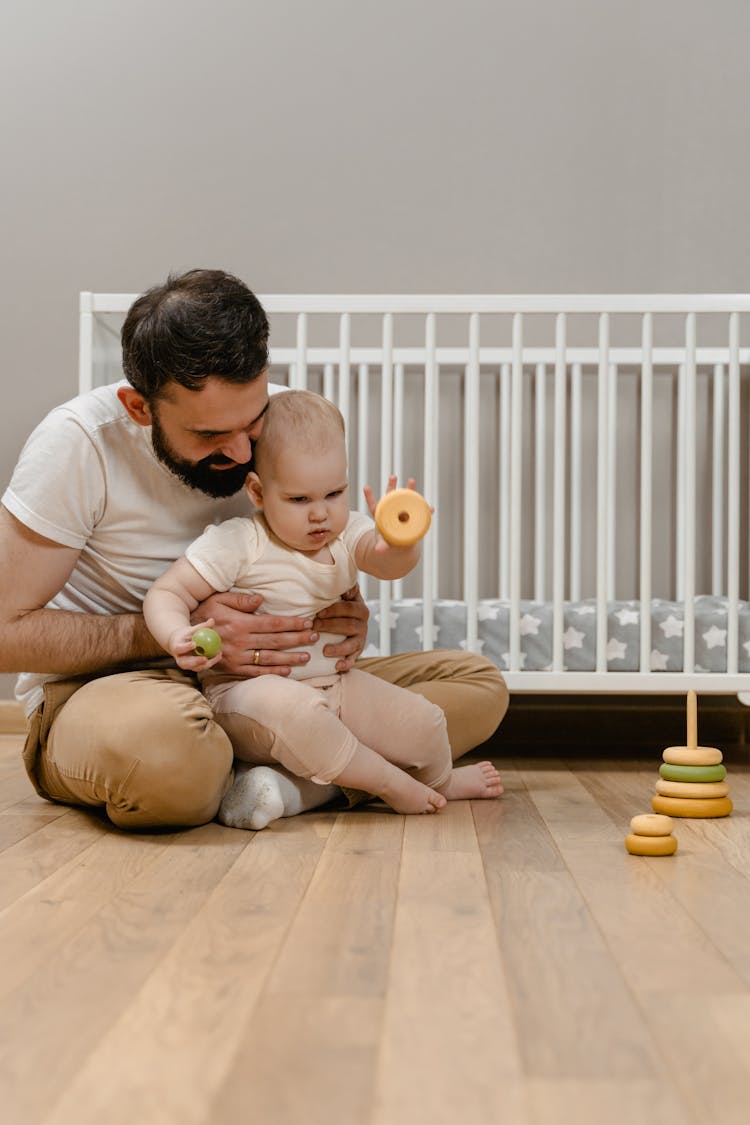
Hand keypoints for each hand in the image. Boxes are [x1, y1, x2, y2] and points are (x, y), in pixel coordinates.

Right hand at [168, 618, 222, 672]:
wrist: (180, 644)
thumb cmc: (187, 634)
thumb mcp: (192, 630)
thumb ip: (202, 626)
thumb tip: (212, 620)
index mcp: (176, 648)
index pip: (179, 648)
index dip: (186, 647)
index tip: (194, 644)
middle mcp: (179, 659)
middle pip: (185, 663)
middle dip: (195, 662)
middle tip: (205, 658)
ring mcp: (186, 665)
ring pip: (195, 667)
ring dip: (207, 663)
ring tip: (217, 655)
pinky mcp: (193, 667)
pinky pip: (202, 666)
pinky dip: (211, 662)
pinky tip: (219, 655)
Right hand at [193, 590, 320, 676]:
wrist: (185, 637)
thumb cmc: (205, 614)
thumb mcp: (219, 600)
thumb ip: (241, 600)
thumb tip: (261, 599)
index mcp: (240, 623)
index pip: (273, 623)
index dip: (292, 623)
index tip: (308, 623)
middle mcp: (241, 641)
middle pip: (275, 641)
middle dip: (297, 639)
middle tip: (315, 637)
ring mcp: (237, 657)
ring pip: (269, 658)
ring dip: (290, 658)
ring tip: (306, 657)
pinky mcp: (233, 668)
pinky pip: (257, 671)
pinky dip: (273, 672)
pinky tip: (287, 671)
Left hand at [313, 584, 368, 671]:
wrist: (347, 623)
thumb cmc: (338, 607)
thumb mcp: (342, 595)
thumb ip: (342, 587)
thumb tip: (342, 577)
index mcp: (359, 608)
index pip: (348, 608)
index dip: (333, 610)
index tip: (318, 612)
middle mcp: (362, 624)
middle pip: (348, 625)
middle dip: (330, 626)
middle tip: (314, 628)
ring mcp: (360, 639)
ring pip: (352, 644)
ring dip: (339, 648)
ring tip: (325, 650)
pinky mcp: (356, 652)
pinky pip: (354, 659)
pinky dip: (346, 664)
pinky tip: (337, 666)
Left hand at [363, 475, 432, 552]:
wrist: (400, 547)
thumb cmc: (389, 544)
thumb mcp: (385, 546)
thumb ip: (382, 547)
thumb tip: (378, 550)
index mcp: (382, 518)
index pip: (375, 506)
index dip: (370, 497)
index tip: (366, 487)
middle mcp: (392, 512)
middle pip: (390, 497)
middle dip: (391, 486)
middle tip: (393, 476)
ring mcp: (402, 513)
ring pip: (405, 499)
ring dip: (409, 490)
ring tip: (411, 480)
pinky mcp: (412, 518)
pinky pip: (419, 513)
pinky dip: (425, 511)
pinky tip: (431, 508)